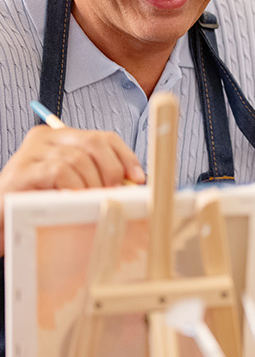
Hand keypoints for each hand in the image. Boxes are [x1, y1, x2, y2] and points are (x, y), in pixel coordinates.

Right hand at [0, 124, 144, 195]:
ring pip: (79, 159)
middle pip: (94, 142)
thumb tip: (135, 181)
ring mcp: (32, 152)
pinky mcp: (23, 170)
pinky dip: (74, 186)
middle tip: (114, 192)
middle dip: (112, 169)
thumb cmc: (41, 201)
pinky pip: (60, 171)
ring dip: (92, 183)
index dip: (126, 156)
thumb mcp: (75, 184)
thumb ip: (100, 177)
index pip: (103, 137)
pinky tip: (73, 199)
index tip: (138, 177)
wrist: (2, 218)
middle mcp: (46, 139)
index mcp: (61, 138)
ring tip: (90, 200)